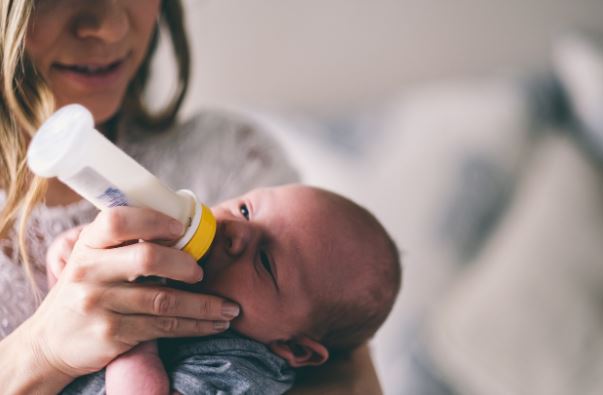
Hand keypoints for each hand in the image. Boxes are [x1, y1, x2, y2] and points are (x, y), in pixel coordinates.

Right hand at [23, 207, 238, 378]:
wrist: (50, 341)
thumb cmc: (85, 291)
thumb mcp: (92, 259)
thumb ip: (124, 243)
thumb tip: (181, 228)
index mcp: (89, 244)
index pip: (119, 220)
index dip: (155, 221)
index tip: (180, 229)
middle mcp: (89, 271)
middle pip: (148, 258)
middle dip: (185, 264)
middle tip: (202, 273)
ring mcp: (99, 304)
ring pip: (164, 299)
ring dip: (205, 305)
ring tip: (229, 308)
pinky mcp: (112, 333)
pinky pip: (164, 326)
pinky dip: (195, 326)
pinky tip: (213, 323)